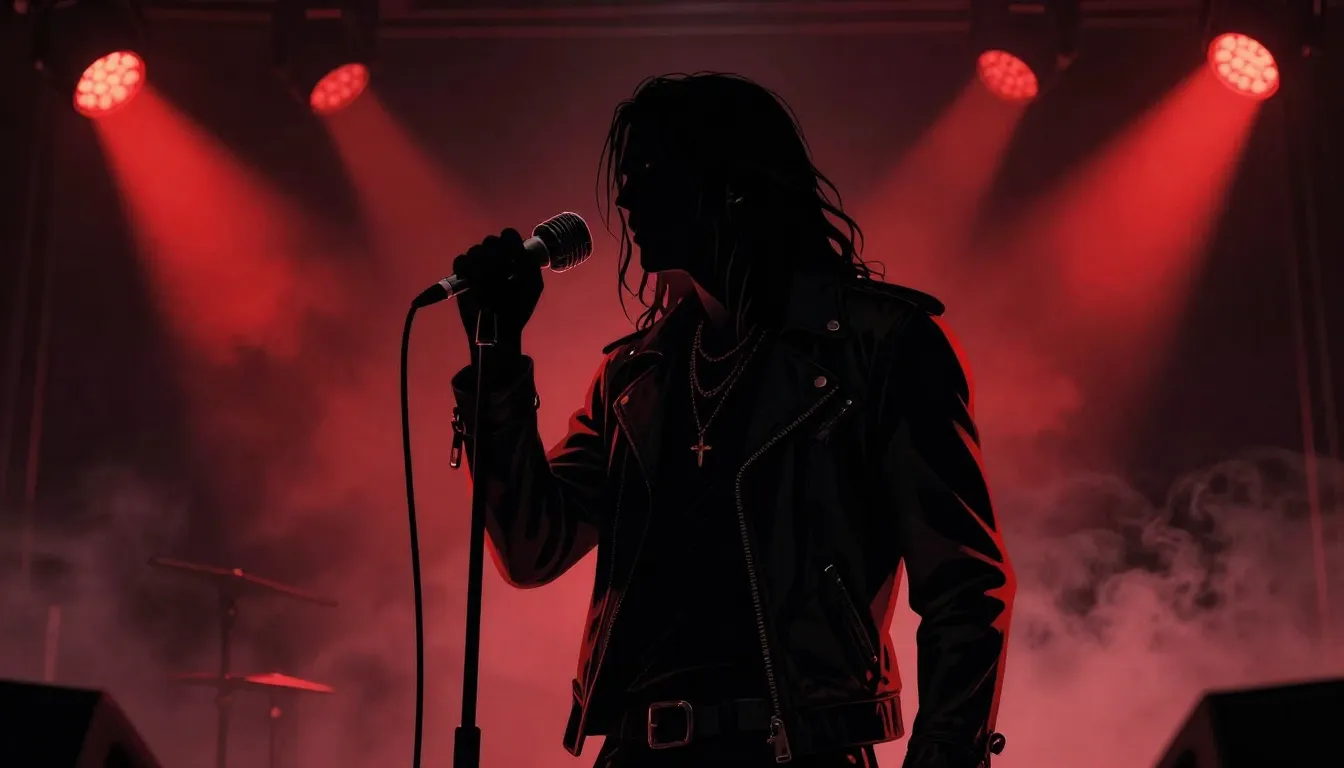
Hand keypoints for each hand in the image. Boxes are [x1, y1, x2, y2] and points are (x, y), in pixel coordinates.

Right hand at [452, 228, 542, 366]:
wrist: (499, 329)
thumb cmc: (519, 307)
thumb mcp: (532, 285)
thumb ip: (529, 263)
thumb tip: (514, 248)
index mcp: (514, 256)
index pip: (509, 235)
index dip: (509, 242)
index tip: (512, 258)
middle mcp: (496, 257)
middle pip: (491, 240)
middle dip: (495, 255)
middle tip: (499, 272)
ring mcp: (478, 265)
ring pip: (475, 250)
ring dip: (481, 264)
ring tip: (486, 282)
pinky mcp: (463, 274)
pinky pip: (460, 260)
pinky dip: (465, 268)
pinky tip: (471, 281)